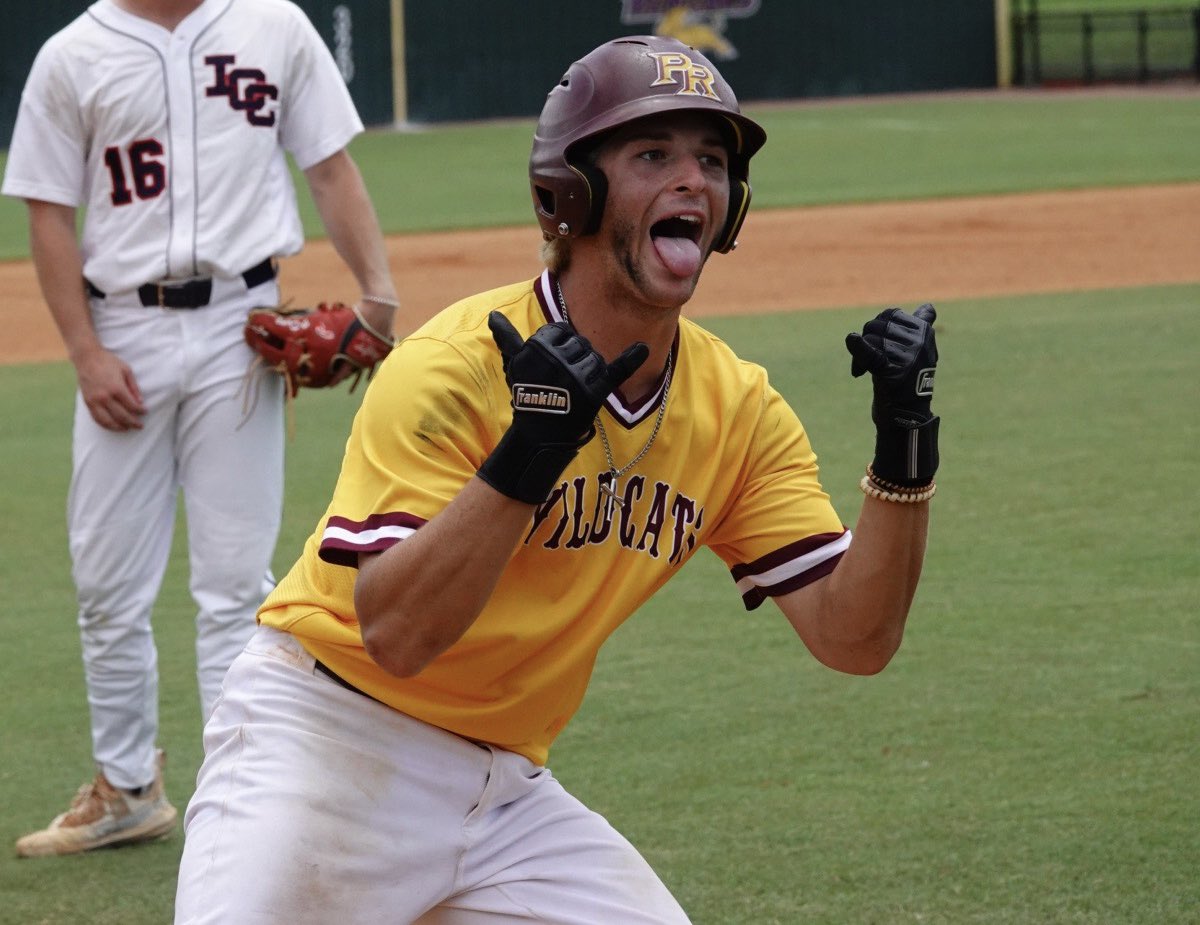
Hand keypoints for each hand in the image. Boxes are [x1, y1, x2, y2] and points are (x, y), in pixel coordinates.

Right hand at [74, 345, 145, 431]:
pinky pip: (97, 418)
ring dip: (119, 427)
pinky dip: (106, 425)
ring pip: (108, 421)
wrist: (87, 357)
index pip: (132, 406)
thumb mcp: (126, 370)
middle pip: (122, 416)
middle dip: (133, 423)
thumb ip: (134, 387)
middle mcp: (105, 397)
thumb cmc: (109, 362)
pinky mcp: (88, 402)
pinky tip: (113, 426)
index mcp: (116, 388)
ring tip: (128, 428)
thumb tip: (140, 402)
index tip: (145, 412)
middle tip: (140, 426)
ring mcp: (95, 401)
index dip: (140, 411)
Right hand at [478, 312, 647, 502]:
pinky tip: (642, 349)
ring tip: (574, 390)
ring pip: (595, 358)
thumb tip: (493, 315)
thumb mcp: (514, 366)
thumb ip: (507, 338)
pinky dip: (631, 359)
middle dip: (576, 359)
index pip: (562, 331)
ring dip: (590, 372)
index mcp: (538, 346)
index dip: (561, 347)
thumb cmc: (528, 396)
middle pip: (581, 343)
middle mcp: (557, 358)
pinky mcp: (594, 392)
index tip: (552, 367)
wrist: (539, 435)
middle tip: (563, 383)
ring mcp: (576, 375)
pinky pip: (616, 370)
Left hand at [845, 304, 938, 484]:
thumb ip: (922, 327)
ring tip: (861, 371)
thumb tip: (928, 307)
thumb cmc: (909, 381)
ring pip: (870, 338)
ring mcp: (907, 356)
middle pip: (877, 325)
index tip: (878, 344)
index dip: (879, 327)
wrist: (906, 417)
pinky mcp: (891, 371)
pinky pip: (871, 353)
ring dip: (859, 355)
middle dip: (866, 340)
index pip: (891, 314)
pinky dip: (858, 348)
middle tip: (864, 362)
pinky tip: (851, 341)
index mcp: (925, 333)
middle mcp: (919, 342)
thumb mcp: (919, 351)